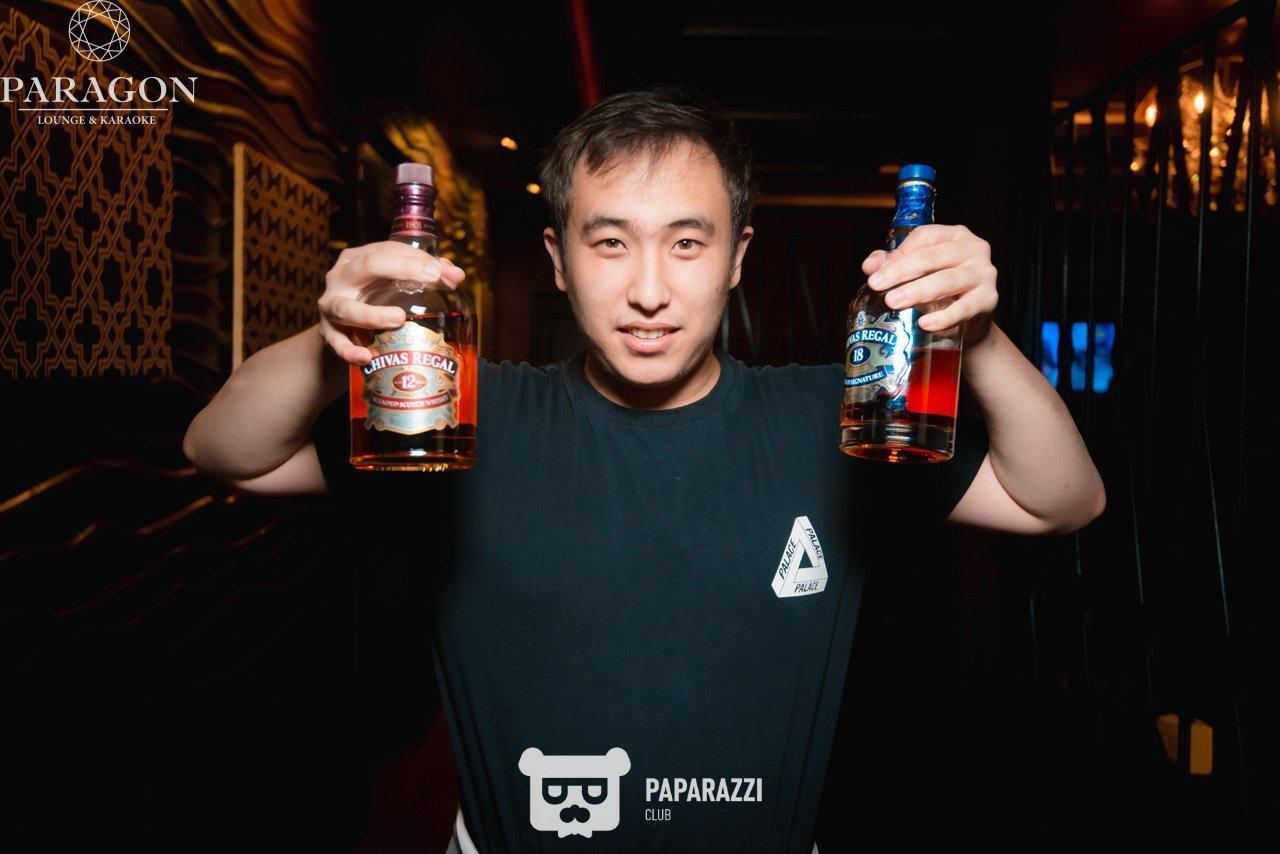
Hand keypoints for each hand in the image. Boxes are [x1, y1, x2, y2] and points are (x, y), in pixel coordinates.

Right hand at [318, 241, 466, 364]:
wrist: (344, 329)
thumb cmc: (375, 299)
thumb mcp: (395, 282)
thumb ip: (427, 275)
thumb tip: (456, 275)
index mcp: (357, 259)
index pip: (387, 250)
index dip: (417, 258)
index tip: (441, 271)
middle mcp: (341, 278)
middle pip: (368, 266)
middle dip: (401, 269)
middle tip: (431, 279)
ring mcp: (332, 306)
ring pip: (346, 307)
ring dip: (372, 314)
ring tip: (398, 318)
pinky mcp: (328, 333)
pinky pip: (337, 343)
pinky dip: (350, 351)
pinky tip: (366, 356)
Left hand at [861, 224, 997, 345]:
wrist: (971, 319)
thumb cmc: (942, 289)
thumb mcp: (920, 271)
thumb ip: (894, 263)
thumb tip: (869, 266)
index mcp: (954, 235)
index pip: (925, 237)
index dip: (899, 253)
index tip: (875, 272)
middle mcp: (973, 250)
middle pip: (932, 257)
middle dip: (901, 271)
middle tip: (876, 285)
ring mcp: (984, 274)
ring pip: (947, 280)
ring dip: (918, 291)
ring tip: (893, 301)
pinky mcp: (988, 300)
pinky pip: (964, 309)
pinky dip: (943, 317)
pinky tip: (925, 323)